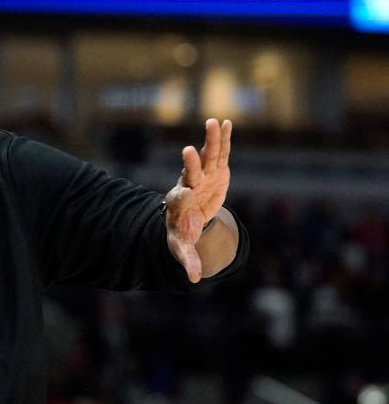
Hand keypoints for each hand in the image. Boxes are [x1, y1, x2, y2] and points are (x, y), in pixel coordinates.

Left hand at [164, 118, 231, 282]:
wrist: (188, 217)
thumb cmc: (183, 231)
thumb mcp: (182, 247)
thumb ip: (186, 259)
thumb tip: (191, 280)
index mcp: (179, 205)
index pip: (178, 199)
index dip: (181, 196)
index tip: (185, 194)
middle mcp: (189, 186)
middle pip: (189, 174)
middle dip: (190, 164)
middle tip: (188, 151)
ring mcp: (202, 176)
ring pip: (206, 158)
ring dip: (210, 141)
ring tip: (213, 123)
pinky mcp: (215, 170)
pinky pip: (219, 153)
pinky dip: (222, 139)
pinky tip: (225, 122)